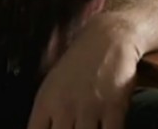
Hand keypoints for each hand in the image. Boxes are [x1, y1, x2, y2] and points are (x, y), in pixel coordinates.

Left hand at [27, 13, 141, 128]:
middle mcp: (64, 108)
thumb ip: (46, 113)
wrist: (109, 37)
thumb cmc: (81, 61)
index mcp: (45, 103)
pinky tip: (107, 127)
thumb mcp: (52, 84)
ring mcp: (89, 109)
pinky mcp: (114, 108)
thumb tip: (43, 128)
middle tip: (74, 127)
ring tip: (89, 128)